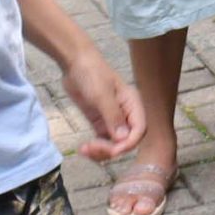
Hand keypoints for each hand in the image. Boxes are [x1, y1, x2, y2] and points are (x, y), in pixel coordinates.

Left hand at [60, 48, 146, 162]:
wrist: (75, 63)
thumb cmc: (92, 74)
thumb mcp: (102, 95)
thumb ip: (113, 116)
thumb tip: (122, 139)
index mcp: (133, 104)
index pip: (139, 130)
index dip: (128, 143)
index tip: (112, 150)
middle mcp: (125, 113)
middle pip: (127, 140)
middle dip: (111, 149)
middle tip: (92, 148)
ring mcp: (112, 118)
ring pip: (114, 143)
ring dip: (101, 151)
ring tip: (85, 149)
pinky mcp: (99, 121)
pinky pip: (102, 140)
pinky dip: (95, 148)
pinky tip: (83, 148)